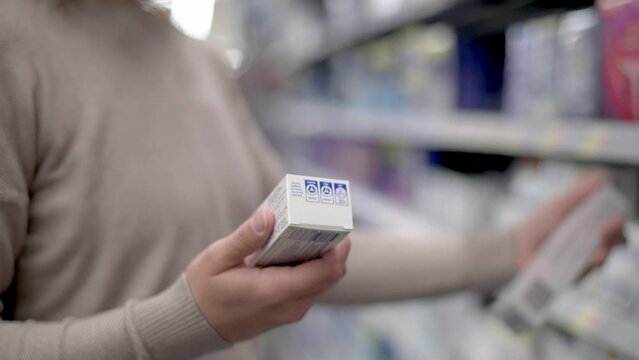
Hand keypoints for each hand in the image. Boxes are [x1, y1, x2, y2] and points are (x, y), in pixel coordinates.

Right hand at [185, 209, 350, 341]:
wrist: (195, 325)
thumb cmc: (204, 290)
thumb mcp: (218, 258)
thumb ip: (246, 238)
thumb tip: (270, 215)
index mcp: (275, 291)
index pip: (326, 271)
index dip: (336, 245)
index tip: (329, 220)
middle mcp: (290, 306)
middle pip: (331, 275)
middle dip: (331, 245)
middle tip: (319, 218)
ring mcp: (291, 311)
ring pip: (324, 281)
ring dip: (322, 255)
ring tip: (305, 229)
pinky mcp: (288, 310)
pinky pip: (311, 286)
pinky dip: (311, 266)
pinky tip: (294, 248)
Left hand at [515, 174, 624, 270]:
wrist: (516, 245)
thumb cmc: (539, 224)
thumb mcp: (560, 205)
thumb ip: (581, 192)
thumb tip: (604, 176)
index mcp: (592, 226)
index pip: (616, 225)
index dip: (619, 221)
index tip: (618, 216)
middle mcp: (592, 245)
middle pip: (616, 241)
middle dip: (616, 233)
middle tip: (610, 225)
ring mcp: (584, 262)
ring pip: (603, 257)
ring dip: (605, 246)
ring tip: (600, 236)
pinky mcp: (574, 276)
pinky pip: (585, 271)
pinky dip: (589, 262)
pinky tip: (593, 254)